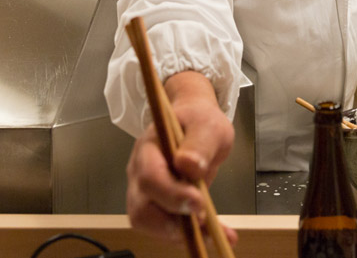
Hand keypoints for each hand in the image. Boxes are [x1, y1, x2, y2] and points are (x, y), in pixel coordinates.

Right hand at [125, 71, 237, 245]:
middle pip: (141, 208)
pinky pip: (166, 228)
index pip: (150, 176)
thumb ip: (199, 143)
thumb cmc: (199, 121)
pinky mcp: (158, 206)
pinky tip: (215, 233)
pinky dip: (190, 235)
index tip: (199, 202)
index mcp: (150, 148)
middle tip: (204, 223)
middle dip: (171, 223)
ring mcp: (146, 192)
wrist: (195, 124)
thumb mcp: (208, 125)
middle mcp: (140, 172)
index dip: (171, 194)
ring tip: (213, 232)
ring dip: (181, 234)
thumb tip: (188, 165)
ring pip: (150, 224)